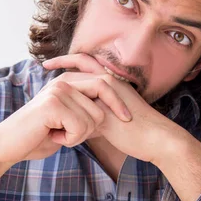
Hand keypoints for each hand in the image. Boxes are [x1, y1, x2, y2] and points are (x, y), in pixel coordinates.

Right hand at [0, 64, 132, 164]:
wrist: (8, 145)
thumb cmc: (37, 136)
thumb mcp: (66, 122)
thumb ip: (84, 113)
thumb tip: (112, 114)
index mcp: (68, 82)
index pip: (104, 86)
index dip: (118, 103)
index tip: (127, 119)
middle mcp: (64, 82)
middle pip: (102, 103)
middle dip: (94, 126)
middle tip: (70, 135)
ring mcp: (58, 91)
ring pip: (92, 118)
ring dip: (78, 136)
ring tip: (58, 135)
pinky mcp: (53, 104)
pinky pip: (79, 126)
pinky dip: (70, 139)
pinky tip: (53, 137)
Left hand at [43, 54, 178, 163]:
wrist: (157, 139)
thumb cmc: (138, 131)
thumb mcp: (115, 118)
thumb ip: (98, 115)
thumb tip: (83, 122)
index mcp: (113, 81)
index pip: (87, 62)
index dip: (69, 60)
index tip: (52, 64)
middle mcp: (111, 82)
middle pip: (81, 62)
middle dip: (61, 62)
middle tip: (44, 64)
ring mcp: (109, 95)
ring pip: (79, 83)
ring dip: (62, 86)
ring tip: (45, 88)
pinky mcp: (107, 112)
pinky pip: (81, 111)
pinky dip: (67, 117)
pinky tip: (56, 123)